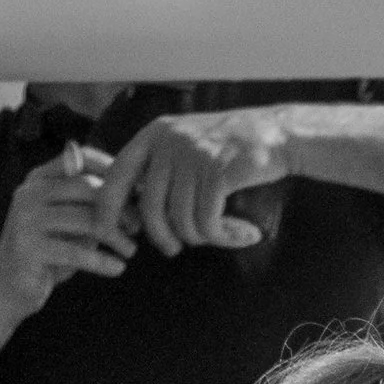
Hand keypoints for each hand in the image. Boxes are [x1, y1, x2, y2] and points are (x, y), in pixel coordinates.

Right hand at [0, 144, 128, 318]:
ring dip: (115, 236)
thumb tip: (135, 192)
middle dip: (118, 207)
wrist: (6, 292)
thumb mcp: (69, 224)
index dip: (113, 170)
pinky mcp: (29, 249)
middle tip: (138, 226)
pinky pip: (76, 252)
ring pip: (85, 220)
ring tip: (131, 250)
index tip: (135, 191)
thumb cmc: (46, 255)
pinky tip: (118, 269)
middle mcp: (30, 192)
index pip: (81, 159)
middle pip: (87, 188)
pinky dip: (101, 261)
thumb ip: (91, 205)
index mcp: (38, 178)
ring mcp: (27, 219)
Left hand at [93, 109, 286, 259]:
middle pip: (150, 208)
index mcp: (156, 134)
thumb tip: (130, 213)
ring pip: (180, 220)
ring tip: (215, 232)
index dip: (106, 210)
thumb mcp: (186, 146)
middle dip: (161, 237)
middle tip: (173, 248)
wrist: (279, 134)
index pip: (116, 176)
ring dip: (197, 237)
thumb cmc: (231, 149)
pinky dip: (220, 236)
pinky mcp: (217, 172)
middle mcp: (170, 140)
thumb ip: (158, 170)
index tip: (105, 235)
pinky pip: (206, 223)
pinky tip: (235, 234)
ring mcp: (194, 154)